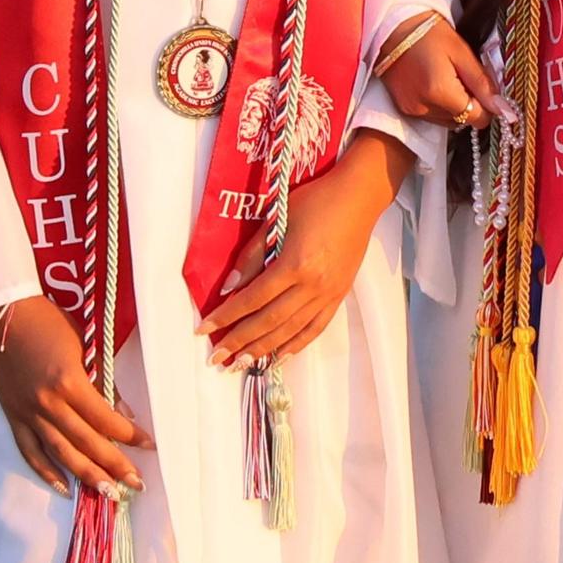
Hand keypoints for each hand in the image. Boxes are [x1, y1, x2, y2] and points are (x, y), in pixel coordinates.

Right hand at [0, 294, 152, 495]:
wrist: (4, 314)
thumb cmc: (48, 322)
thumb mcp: (84, 345)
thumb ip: (102, 381)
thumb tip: (123, 414)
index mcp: (69, 382)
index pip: (105, 419)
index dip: (130, 435)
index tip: (150, 446)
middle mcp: (48, 404)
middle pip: (86, 442)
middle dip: (113, 465)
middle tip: (136, 484)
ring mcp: (28, 413)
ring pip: (60, 453)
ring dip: (86, 475)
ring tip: (107, 493)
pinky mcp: (13, 416)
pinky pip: (30, 450)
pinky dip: (46, 471)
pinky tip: (64, 486)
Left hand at [201, 129, 413, 366]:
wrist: (359, 198)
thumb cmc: (315, 200)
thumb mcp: (277, 220)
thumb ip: (253, 255)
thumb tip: (230, 287)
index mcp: (294, 264)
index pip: (253, 298)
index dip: (226, 316)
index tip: (204, 329)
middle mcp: (312, 285)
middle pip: (269, 321)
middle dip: (240, 342)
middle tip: (217, 358)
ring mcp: (328, 293)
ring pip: (291, 330)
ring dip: (264, 349)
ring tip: (241, 364)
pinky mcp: (339, 295)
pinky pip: (316, 327)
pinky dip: (296, 344)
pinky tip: (280, 355)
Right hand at [376, 13, 507, 130]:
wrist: (392, 26)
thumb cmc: (429, 32)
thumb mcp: (461, 52)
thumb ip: (483, 83)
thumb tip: (503, 109)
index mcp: (441, 92)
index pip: (478, 119)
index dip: (486, 105)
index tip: (483, 86)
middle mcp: (424, 107)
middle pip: (463, 120)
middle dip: (468, 102)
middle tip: (462, 75)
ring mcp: (412, 110)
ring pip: (448, 121)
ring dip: (453, 106)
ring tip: (446, 77)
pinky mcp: (404, 109)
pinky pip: (432, 117)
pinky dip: (438, 105)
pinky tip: (434, 83)